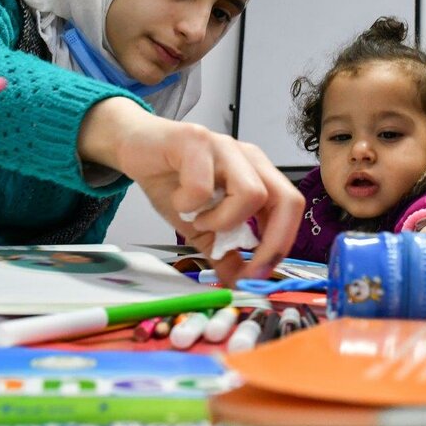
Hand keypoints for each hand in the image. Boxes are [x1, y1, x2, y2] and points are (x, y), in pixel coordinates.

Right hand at [79, 98, 304, 284]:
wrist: (134, 147)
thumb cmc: (171, 181)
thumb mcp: (201, 226)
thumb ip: (224, 253)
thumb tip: (241, 284)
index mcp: (256, 174)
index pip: (290, 208)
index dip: (280, 245)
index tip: (257, 275)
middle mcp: (248, 157)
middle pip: (286, 199)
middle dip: (270, 241)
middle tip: (243, 263)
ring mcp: (224, 146)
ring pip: (251, 194)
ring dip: (221, 220)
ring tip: (197, 220)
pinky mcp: (196, 140)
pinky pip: (203, 187)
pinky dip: (188, 205)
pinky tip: (176, 201)